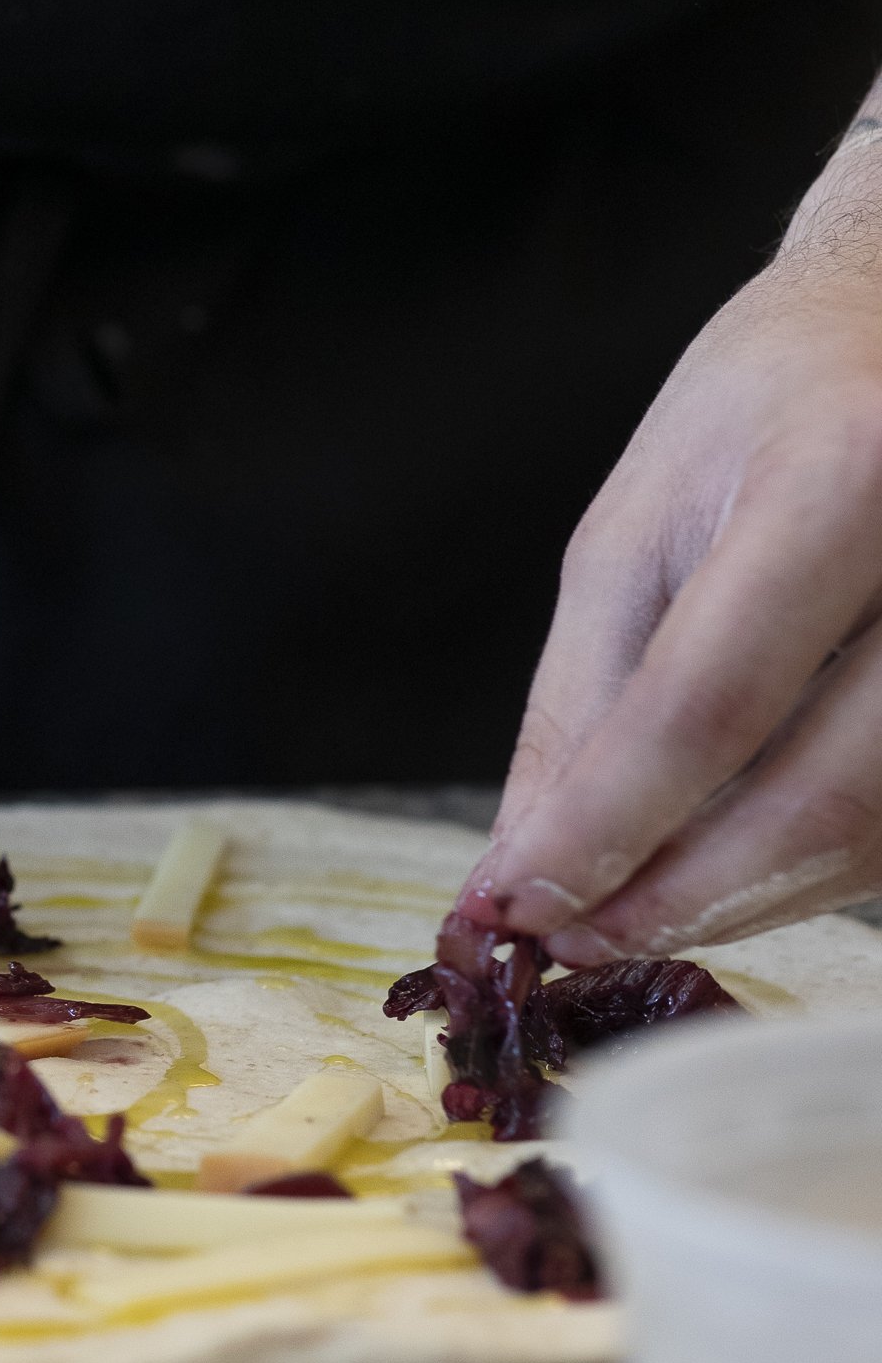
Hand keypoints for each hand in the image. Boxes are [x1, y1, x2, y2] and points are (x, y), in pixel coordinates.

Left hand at [470, 125, 881, 958]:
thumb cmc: (762, 416)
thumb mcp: (634, 528)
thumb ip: (578, 707)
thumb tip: (521, 874)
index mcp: (844, 477)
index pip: (712, 700)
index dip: (607, 829)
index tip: (517, 911)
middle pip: (821, 796)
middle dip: (675, 898)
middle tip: (566, 946)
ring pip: (872, 836)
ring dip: (738, 904)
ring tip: (625, 913)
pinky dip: (803, 875)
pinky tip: (724, 871)